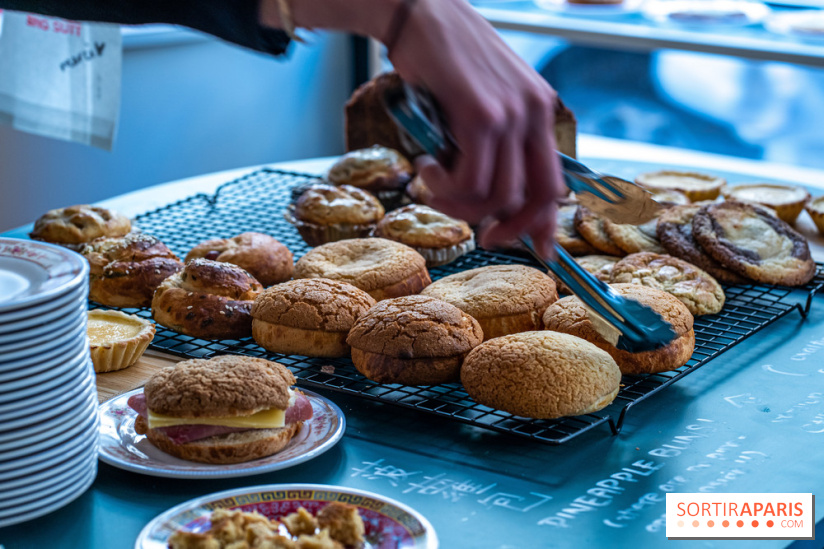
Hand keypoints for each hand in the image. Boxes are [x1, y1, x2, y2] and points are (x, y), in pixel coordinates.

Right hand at [387, 0, 563, 256]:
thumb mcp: (480, 101)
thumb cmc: (443, 59)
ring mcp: (511, 113)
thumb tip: (486, 195)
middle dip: (513, 228)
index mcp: (540, 109)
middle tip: (483, 236)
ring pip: (499, 195)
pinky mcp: (481, 114)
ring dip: (461, 206)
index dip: (548, 221)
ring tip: (434, 185)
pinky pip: (471, 180)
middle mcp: (534, 111)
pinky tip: (427, 165)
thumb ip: (492, 142)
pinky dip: (444, 187)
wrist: (419, 11)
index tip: (540, 249)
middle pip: (540, 195)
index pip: (556, 179)